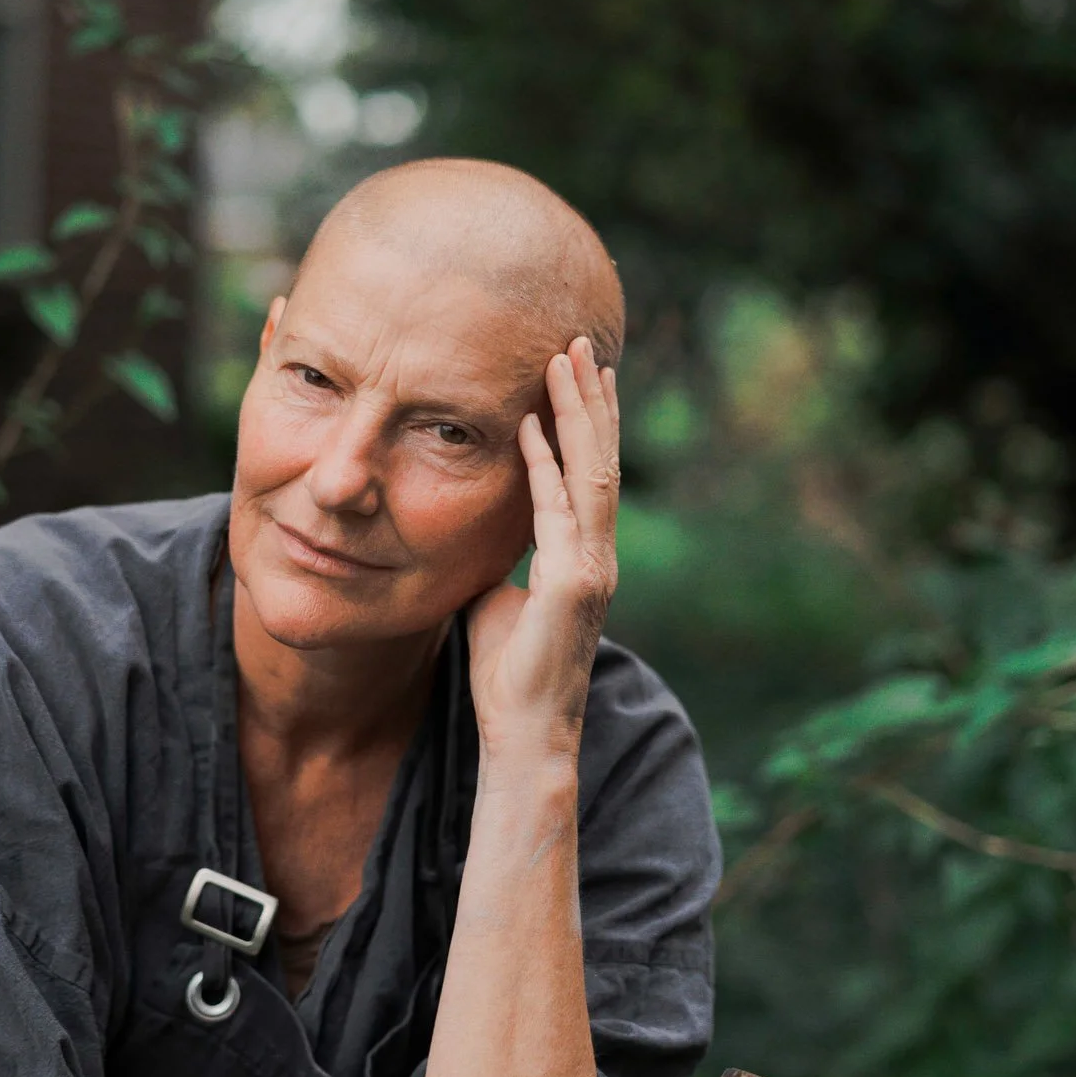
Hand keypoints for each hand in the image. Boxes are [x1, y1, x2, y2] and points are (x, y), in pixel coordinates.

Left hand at [466, 336, 620, 762]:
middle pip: (601, 459)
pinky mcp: (573, 588)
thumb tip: (474, 529)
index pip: (590, 473)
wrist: (523, 735)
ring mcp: (591, 569)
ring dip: (579, 414)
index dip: (587, 421)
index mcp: (583, 555)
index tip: (578, 372)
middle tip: (581, 342)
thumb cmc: (508, 674)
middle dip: (591, 398)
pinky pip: (558, 514)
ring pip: (592, 474)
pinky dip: (545, 467)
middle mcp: (596, 554)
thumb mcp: (497, 598)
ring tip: (569, 361)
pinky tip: (528, 427)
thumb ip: (500, 559)